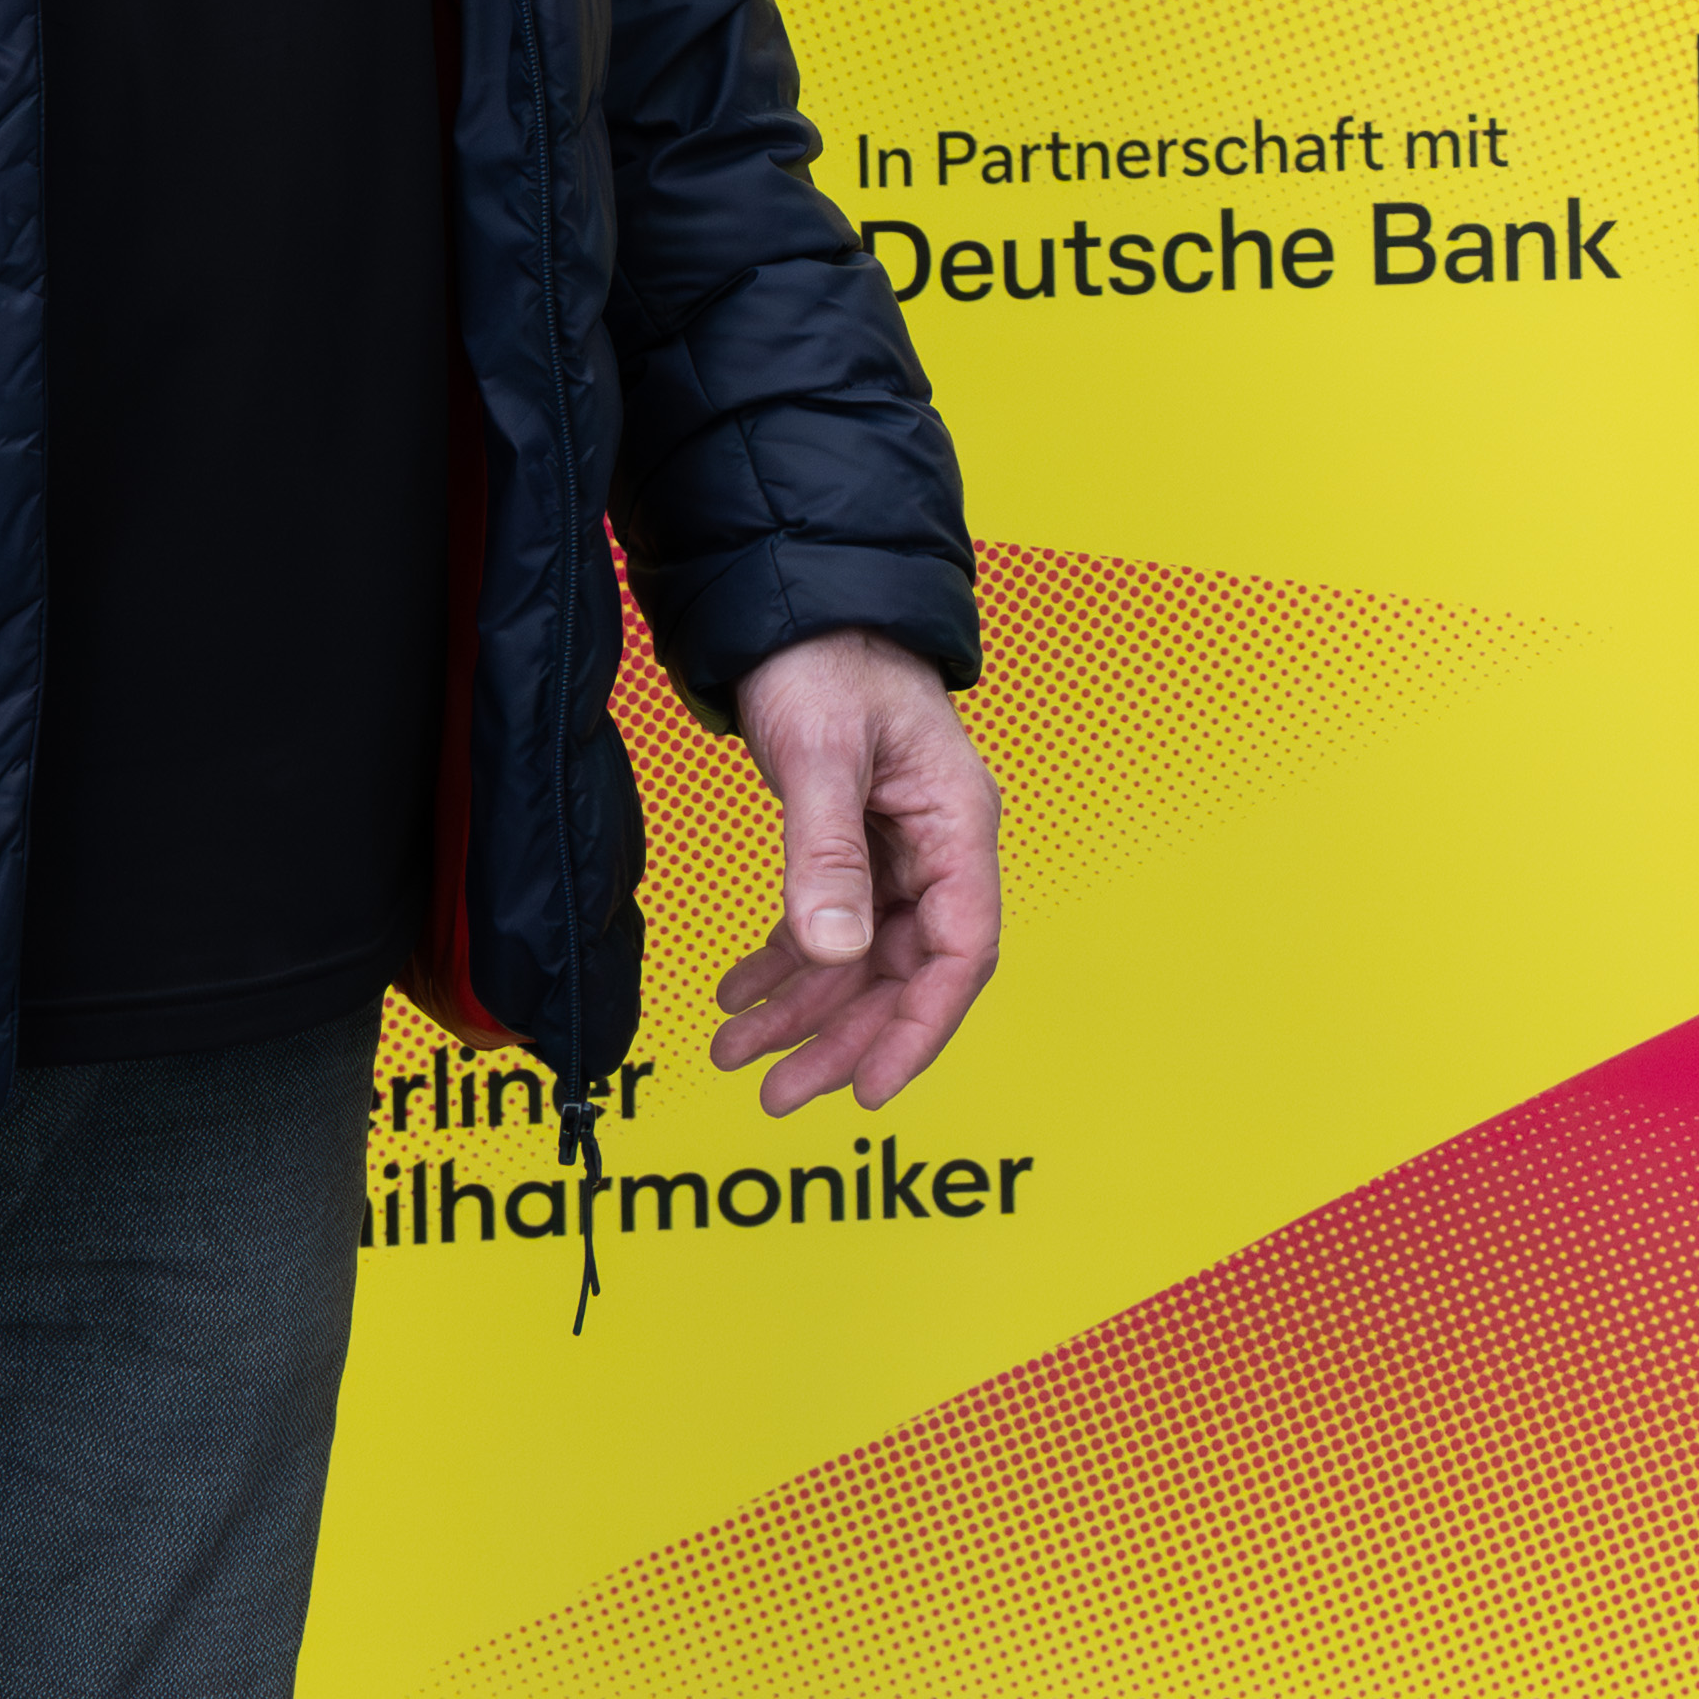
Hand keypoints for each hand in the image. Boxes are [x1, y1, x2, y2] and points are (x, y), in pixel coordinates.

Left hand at [707, 628, 1003, 1116]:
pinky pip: (828, 923)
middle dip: (841, 1037)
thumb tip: (834, 952)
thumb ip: (827, 854)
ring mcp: (897, 848)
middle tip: (777, 1095)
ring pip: (860, 958)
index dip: (919, 1029)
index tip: (868, 1088)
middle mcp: (937, 846)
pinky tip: (739, 994)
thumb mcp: (823, 755)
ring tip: (737, 1057)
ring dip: (803, 1011)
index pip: (962, 952)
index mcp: (958, 825)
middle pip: (904, 971)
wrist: (799, 604)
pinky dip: (784, 964)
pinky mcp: (854, 841)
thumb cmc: (829, 659)